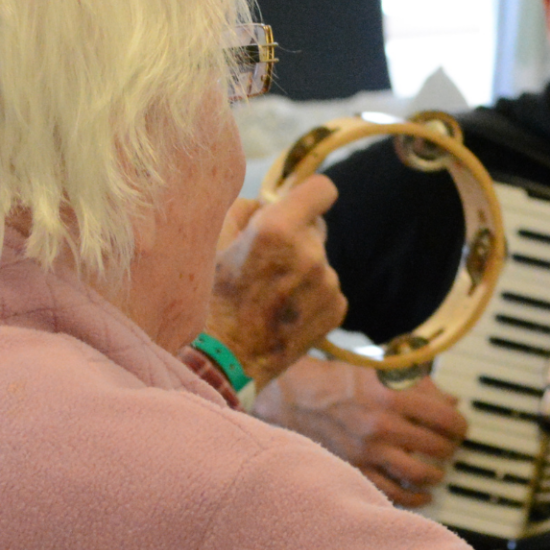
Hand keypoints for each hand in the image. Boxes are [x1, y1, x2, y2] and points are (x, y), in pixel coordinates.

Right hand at [207, 175, 346, 386]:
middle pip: (317, 227)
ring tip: (269, 295)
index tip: (300, 203)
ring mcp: (328, 283)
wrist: (224, 359)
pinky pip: (327, 288)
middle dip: (297, 235)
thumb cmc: (212, 298)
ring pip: (320, 261)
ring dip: (302, 269)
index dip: (310, 194)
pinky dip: (311, 295)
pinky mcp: (338, 308)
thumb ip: (247, 209)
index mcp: (279, 229)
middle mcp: (311, 254)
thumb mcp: (214, 241)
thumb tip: (270, 201)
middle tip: (266, 261)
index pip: (322, 190)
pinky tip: (283, 311)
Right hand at [251, 357, 467, 506]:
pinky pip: (393, 492)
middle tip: (451, 447)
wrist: (301, 398)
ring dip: (436, 475)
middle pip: (436, 447)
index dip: (459, 426)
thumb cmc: (347, 382)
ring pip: (419, 474)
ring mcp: (368, 451)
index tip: (460, 429)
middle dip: (450, 449)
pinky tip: (423, 494)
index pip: (444, 418)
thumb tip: (453, 403)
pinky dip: (414, 497)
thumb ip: (423, 386)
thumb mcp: (386, 371)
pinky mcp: (356, 469)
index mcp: (392, 396)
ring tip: (439, 471)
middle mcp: (381, 425)